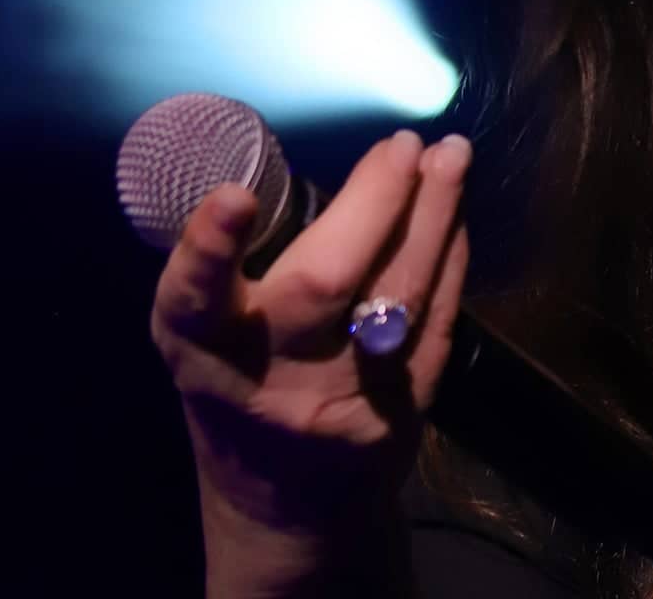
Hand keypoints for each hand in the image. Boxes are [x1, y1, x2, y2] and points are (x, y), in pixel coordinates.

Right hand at [148, 130, 471, 583]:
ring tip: (451, 156)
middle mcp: (268, 376)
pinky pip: (436, 321)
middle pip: (324, 286)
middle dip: (372, 204)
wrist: (285, 506)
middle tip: (405, 144)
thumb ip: (238, 269)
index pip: (195, 299)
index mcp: (201, 350)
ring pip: (398, 297)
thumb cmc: (240, 389)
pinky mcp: (399, 410)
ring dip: (432, 217)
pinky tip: (456, 213)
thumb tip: (311, 169)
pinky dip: (450, 260)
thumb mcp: (210, 337)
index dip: (210, 248)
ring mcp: (341, 398)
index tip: (235, 197)